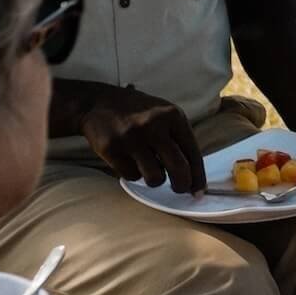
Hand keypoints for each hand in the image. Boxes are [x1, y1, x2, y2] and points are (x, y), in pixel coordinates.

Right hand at [84, 91, 206, 195]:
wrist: (97, 102)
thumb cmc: (137, 113)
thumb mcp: (163, 114)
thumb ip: (178, 138)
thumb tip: (192, 174)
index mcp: (172, 115)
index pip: (192, 152)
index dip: (198, 176)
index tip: (199, 192)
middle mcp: (154, 125)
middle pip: (179, 168)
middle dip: (182, 185)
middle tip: (179, 190)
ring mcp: (132, 137)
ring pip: (155, 178)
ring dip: (154, 179)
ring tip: (148, 167)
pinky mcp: (112, 149)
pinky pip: (132, 176)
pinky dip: (133, 174)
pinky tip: (129, 160)